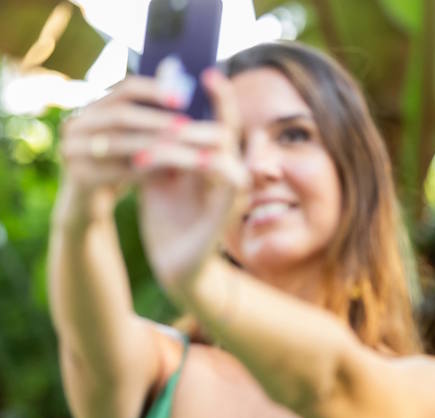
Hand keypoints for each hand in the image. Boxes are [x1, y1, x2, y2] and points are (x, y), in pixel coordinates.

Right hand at [56, 76, 186, 218]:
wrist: (91, 201)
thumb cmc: (122, 165)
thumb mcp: (135, 139)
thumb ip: (152, 116)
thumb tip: (183, 84)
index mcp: (93, 107)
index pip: (124, 88)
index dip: (154, 90)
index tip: (184, 98)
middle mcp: (77, 123)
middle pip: (119, 114)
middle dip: (156, 120)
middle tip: (187, 126)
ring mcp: (72, 149)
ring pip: (116, 143)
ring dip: (152, 146)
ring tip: (182, 150)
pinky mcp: (78, 175)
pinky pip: (115, 171)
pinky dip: (144, 171)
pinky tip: (169, 174)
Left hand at [134, 68, 248, 299]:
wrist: (175, 266)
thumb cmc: (169, 220)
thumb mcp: (159, 175)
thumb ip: (160, 144)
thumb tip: (145, 109)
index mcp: (215, 164)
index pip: (224, 123)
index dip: (221, 97)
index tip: (207, 71)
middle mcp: (230, 176)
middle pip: (226, 130)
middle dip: (197, 116)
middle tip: (167, 108)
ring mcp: (230, 196)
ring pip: (221, 151)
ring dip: (179, 143)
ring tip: (143, 148)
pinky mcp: (225, 216)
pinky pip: (223, 180)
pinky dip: (190, 166)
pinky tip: (156, 163)